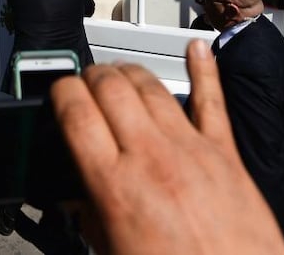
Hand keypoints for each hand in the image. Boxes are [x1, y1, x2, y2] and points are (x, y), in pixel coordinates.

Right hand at [50, 40, 283, 253]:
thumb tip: (79, 196)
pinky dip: (204, 69)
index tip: (58, 92)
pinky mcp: (225, 152)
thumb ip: (91, 216)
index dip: (60, 91)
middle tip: (85, 83)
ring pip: (152, 86)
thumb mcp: (111, 251)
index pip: (76, 112)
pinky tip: (197, 49)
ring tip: (119, 74)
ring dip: (130, 72)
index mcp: (114, 185)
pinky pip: (212, 99)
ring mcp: (190, 148)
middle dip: (91, 76)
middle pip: (111, 88)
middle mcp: (151, 157)